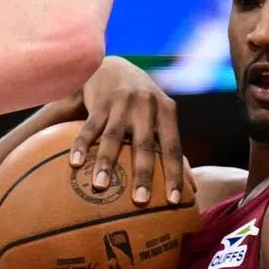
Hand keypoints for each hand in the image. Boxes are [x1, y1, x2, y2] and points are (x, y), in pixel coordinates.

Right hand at [68, 56, 194, 206]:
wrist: (114, 67)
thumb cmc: (143, 104)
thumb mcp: (163, 118)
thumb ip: (173, 150)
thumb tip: (194, 188)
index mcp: (166, 111)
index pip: (173, 148)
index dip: (175, 174)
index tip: (174, 201)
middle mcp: (146, 105)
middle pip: (144, 145)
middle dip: (142, 174)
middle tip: (140, 201)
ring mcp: (122, 102)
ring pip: (113, 137)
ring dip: (106, 163)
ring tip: (100, 187)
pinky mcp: (99, 102)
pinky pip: (89, 127)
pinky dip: (82, 145)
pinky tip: (75, 163)